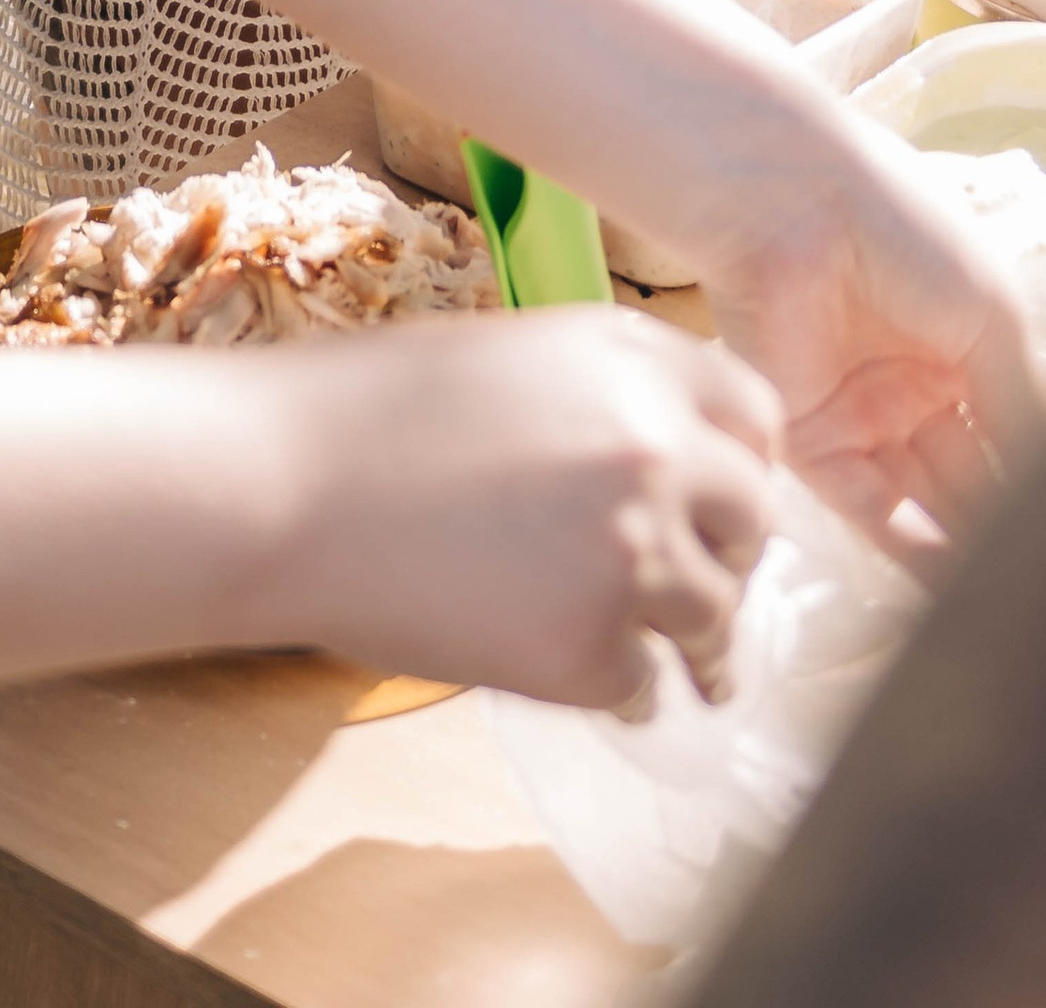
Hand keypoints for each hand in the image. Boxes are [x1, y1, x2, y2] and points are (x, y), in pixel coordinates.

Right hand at [278, 308, 779, 707]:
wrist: (288, 487)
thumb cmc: (374, 412)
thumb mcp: (517, 356)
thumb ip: (612, 392)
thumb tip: (679, 457)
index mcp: (635, 357)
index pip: (757, 416)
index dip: (744, 463)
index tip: (729, 498)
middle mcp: (658, 447)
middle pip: (754, 518)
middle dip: (732, 556)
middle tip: (708, 587)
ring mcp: (633, 554)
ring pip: (715, 616)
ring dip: (696, 642)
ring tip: (685, 667)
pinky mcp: (590, 650)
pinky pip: (642, 685)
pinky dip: (620, 690)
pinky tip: (586, 679)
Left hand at [688, 112, 1045, 555]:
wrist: (796, 207)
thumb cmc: (905, 234)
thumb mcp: (990, 316)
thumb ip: (1023, 406)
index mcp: (963, 343)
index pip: (1012, 432)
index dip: (1045, 483)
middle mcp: (915, 386)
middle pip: (971, 475)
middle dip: (1007, 529)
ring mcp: (864, 416)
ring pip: (925, 502)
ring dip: (966, 550)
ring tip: (1017, 602)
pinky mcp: (811, 440)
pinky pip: (868, 508)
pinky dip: (911, 547)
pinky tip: (958, 584)